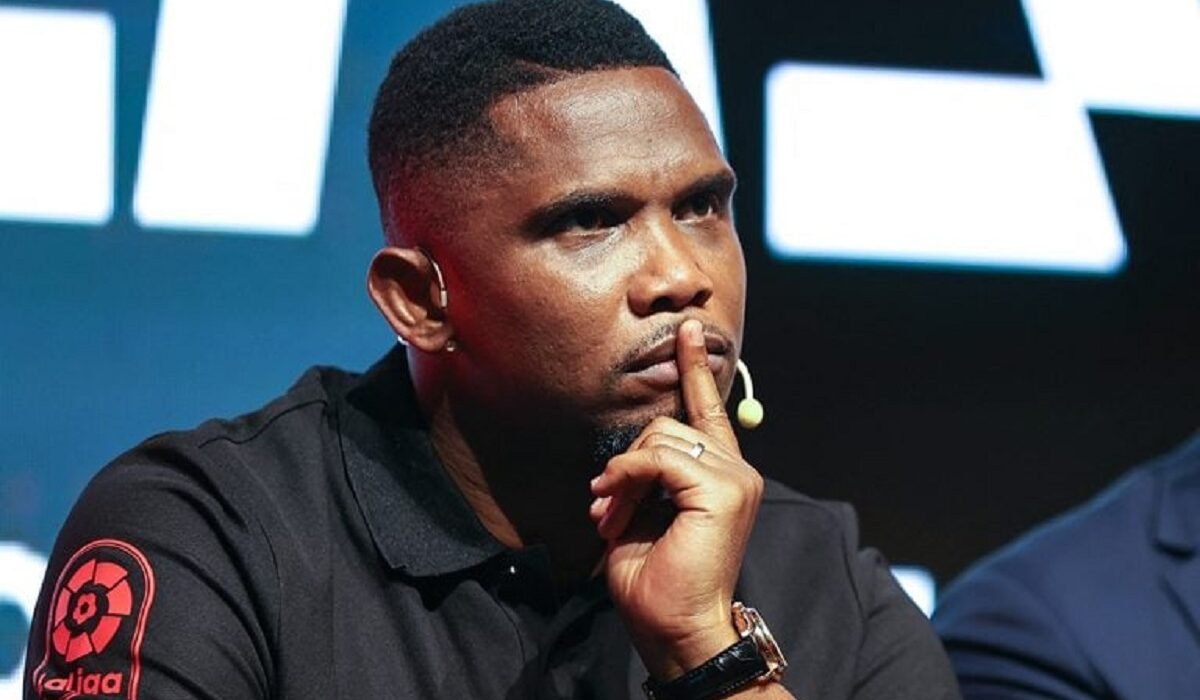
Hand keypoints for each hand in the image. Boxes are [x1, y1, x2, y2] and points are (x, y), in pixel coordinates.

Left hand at [589, 318, 764, 680]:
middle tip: (605, 509)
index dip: (695, 368)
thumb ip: (649, 474)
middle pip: (665, 427)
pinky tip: (618, 511)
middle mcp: (736, 470)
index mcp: (720, 474)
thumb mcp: (645, 514)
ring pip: (659, 439)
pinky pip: (658, 458)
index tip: (686, 330)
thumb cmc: (656, 580)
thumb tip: (631, 452)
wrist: (674, 627)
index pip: (708, 410)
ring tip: (611, 516)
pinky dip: (627, 479)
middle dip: (624, 466)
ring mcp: (735, 477)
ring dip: (621, 478)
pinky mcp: (724, 489)